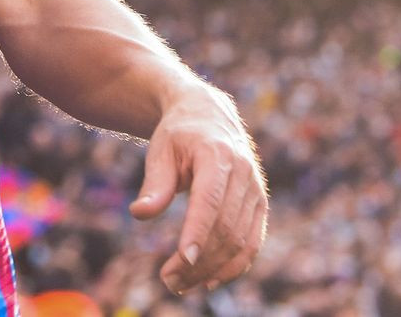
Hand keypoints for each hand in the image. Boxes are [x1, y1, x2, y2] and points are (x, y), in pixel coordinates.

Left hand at [132, 77, 267, 293]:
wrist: (209, 116)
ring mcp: (255, 190)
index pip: (210, 200)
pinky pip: (252, 242)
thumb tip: (140, 213)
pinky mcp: (260, 205)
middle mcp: (243, 172)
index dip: (197, 231)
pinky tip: (210, 281)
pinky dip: (235, 266)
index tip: (182, 260)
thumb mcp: (161, 151)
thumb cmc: (178, 135)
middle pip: (225, 227)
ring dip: (213, 269)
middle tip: (169, 281)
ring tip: (182, 284)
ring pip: (239, 240)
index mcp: (217, 155)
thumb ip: (155, 184)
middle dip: (199, 259)